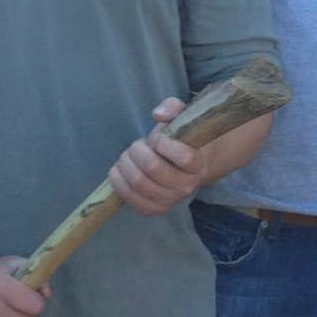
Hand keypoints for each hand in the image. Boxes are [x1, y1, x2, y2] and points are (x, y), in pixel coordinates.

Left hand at [107, 97, 206, 216]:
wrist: (180, 169)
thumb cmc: (178, 141)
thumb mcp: (179, 118)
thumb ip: (172, 108)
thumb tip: (158, 115)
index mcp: (197, 165)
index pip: (184, 157)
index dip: (163, 143)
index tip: (156, 137)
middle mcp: (186, 186)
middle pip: (154, 169)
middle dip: (137, 151)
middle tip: (136, 146)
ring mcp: (169, 201)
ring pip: (139, 183)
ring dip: (126, 164)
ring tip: (128, 157)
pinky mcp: (152, 209)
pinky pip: (129, 198)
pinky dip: (118, 181)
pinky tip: (119, 170)